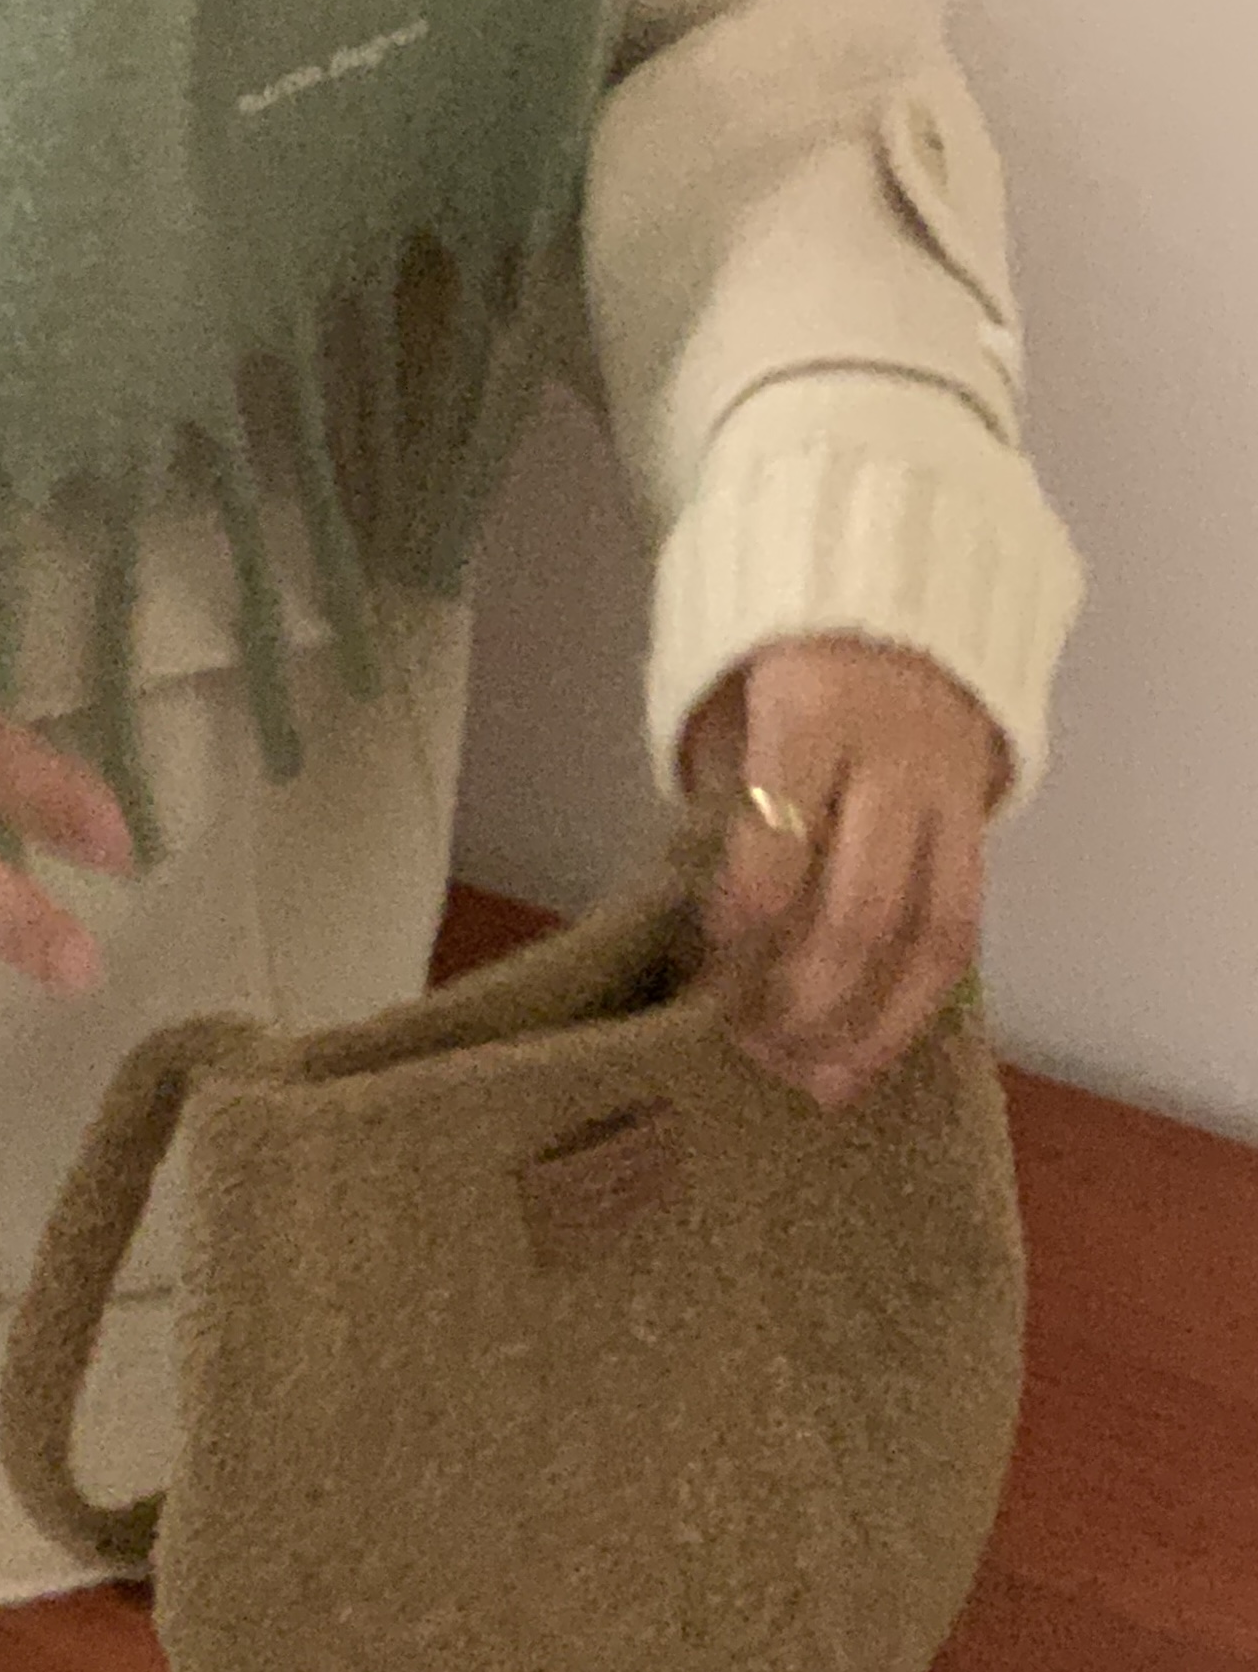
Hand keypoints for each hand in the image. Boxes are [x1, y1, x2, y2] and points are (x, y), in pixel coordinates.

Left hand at [679, 638, 1011, 1112]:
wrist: (909, 586)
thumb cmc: (785, 656)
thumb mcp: (731, 699)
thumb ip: (720, 796)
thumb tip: (690, 921)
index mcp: (815, 715)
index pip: (780, 839)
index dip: (742, 921)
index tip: (701, 970)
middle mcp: (896, 760)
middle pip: (864, 906)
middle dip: (807, 996)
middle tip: (754, 1052)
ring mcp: (951, 795)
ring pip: (933, 933)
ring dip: (873, 1024)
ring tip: (820, 1085)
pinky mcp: (982, 823)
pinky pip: (963, 927)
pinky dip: (916, 1001)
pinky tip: (870, 1052)